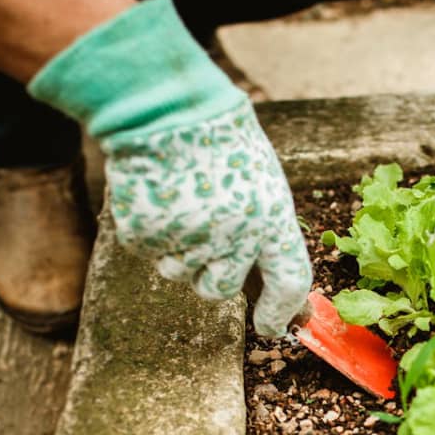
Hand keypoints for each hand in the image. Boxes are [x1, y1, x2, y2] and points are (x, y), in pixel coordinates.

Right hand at [27, 0, 311, 336]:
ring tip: (180, 203)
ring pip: (180, 274)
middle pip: (221, 289)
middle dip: (213, 275)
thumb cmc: (219, 142)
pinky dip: (152, 232)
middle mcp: (234, 234)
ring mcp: (188, 237)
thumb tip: (270, 284)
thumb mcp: (262, 182)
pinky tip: (158, 196)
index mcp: (272, 216)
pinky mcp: (147, 235)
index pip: (288, 282)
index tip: (273, 328)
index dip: (281, 312)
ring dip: (179, 251)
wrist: (163, 106)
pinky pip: (150, 253)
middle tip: (205, 235)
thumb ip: (266, 231)